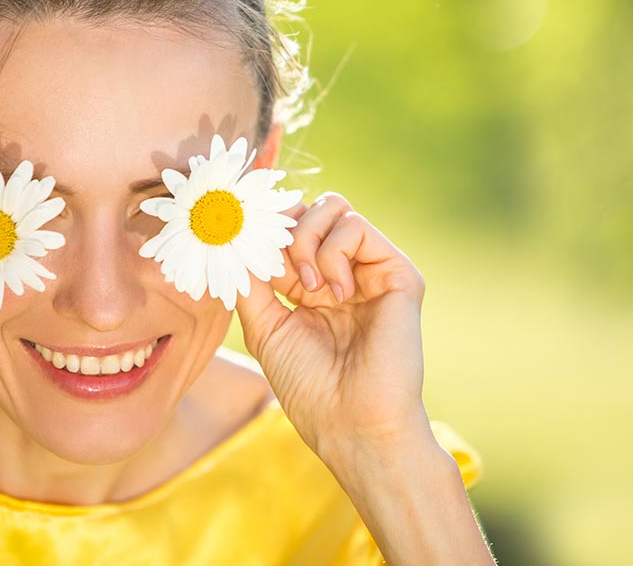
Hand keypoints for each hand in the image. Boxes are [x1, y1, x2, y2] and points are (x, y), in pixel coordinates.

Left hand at [233, 192, 431, 462]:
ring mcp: (372, 272)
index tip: (242, 244)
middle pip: (311, 209)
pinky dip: (333, 251)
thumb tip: (234, 237)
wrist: (354, 425)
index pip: (288, 232)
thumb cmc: (310, 388)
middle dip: (284, 229)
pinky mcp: (398, 273)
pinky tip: (336, 291)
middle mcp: (344, 274)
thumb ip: (251, 280)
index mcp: (312, 287)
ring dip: (307, 238)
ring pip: (335, 207)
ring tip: (308, 287)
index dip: (264, 232)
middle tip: (277, 268)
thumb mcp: (264, 328)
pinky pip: (357, 226)